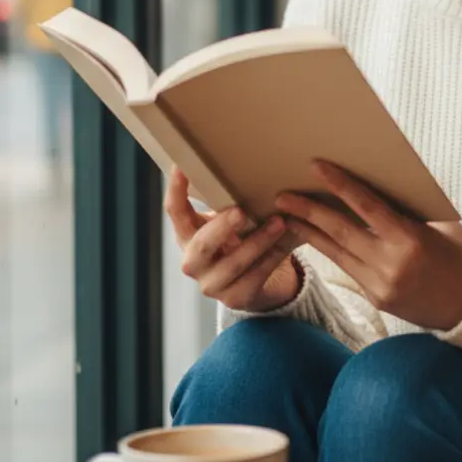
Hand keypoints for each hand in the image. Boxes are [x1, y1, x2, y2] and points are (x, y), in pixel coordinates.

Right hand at [164, 170, 301, 311]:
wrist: (259, 281)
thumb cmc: (244, 238)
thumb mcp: (233, 220)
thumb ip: (234, 200)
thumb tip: (255, 162)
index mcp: (188, 235)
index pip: (175, 211)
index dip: (176, 189)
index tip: (182, 164)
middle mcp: (193, 261)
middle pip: (201, 244)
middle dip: (222, 227)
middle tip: (240, 211)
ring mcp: (211, 284)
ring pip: (233, 263)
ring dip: (258, 241)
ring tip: (279, 223)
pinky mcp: (234, 299)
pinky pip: (254, 277)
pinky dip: (271, 258)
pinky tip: (285, 243)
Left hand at [276, 161, 461, 331]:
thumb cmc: (459, 254)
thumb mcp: (440, 224)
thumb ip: (408, 208)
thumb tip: (377, 181)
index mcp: (410, 239)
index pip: (366, 206)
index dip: (339, 184)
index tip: (316, 166)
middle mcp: (391, 263)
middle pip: (341, 231)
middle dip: (308, 211)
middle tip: (282, 194)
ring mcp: (380, 284)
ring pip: (336, 253)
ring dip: (309, 232)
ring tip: (286, 216)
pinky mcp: (376, 298)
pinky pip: (347, 268)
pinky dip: (329, 251)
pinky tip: (313, 237)